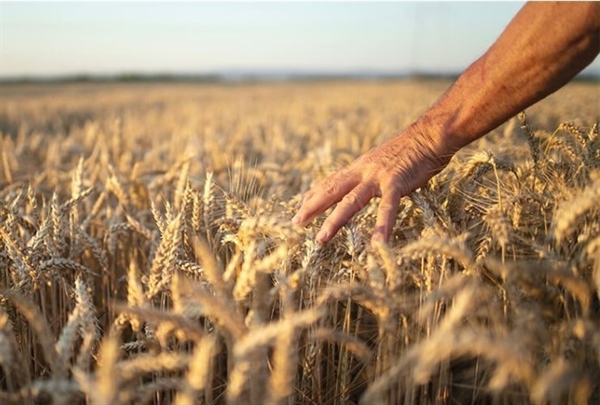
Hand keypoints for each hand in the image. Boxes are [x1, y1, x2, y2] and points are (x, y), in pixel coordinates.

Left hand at [292, 124, 450, 244]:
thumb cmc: (410, 149)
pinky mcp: (396, 183)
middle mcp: (362, 171)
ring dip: (334, 221)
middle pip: (331, 190)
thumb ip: (369, 173)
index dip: (314, 194)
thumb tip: (361, 183)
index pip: (331, 181)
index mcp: (359, 166)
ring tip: (321, 239)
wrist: (429, 135)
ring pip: (351, 201)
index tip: (300, 207)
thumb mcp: (381, 160)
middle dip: (312, 207)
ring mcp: (378, 177)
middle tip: (295, 223)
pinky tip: (378, 243)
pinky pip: (388, 207)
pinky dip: (383, 226)